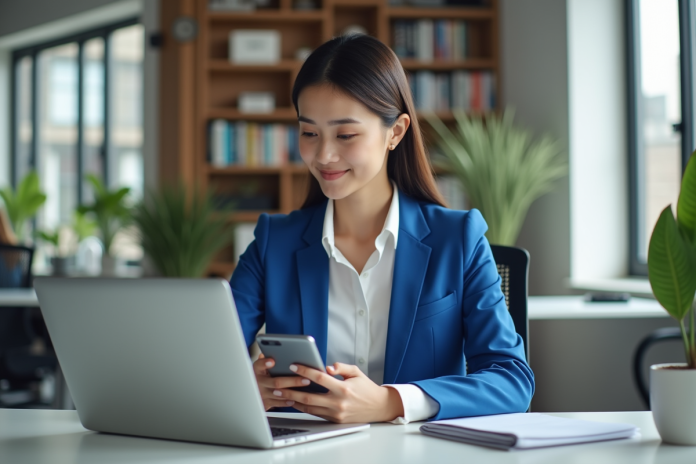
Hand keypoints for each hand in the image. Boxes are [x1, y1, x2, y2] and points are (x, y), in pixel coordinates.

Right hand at [252, 354, 311, 410]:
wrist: (250, 394)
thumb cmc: (261, 376)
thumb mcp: (261, 366)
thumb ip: (268, 359)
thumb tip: (278, 350)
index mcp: (257, 370)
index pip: (259, 365)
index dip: (265, 363)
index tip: (272, 361)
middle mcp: (259, 382)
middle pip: (276, 382)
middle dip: (292, 381)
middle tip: (305, 378)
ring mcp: (262, 394)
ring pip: (279, 394)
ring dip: (293, 391)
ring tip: (305, 387)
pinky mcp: (266, 403)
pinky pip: (278, 403)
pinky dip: (288, 401)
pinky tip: (297, 398)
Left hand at [272, 362, 404, 422]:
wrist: (379, 407)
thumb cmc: (366, 388)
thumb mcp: (356, 372)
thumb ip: (341, 367)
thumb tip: (327, 366)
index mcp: (343, 388)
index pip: (319, 378)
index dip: (305, 371)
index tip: (293, 365)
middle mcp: (338, 402)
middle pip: (308, 396)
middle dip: (290, 390)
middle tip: (277, 384)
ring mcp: (335, 413)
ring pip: (309, 407)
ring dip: (293, 401)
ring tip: (280, 394)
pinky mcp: (334, 420)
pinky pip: (315, 413)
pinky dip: (303, 407)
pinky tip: (294, 402)